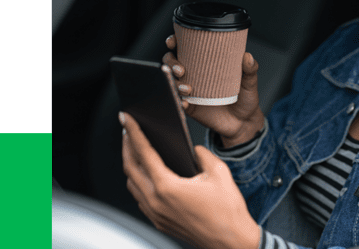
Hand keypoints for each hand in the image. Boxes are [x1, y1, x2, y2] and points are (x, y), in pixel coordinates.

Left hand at [120, 111, 260, 248]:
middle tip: (128, 131)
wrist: (231, 241)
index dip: (134, 133)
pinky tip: (148, 177)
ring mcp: (156, 214)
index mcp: (168, 187)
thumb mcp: (220, 173)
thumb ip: (203, 156)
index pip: (144, 153)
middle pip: (130, 169)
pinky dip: (139, 183)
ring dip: (131, 166)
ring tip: (136, 152)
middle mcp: (156, 202)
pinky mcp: (160, 222)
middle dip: (127, 147)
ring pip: (132, 185)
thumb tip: (194, 150)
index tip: (127, 120)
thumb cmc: (227, 212)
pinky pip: (140, 199)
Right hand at [164, 34, 264, 145]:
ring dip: (174, 83)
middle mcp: (195, 74)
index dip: (175, 42)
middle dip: (171, 62)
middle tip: (181, 69)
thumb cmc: (245, 98)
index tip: (173, 41)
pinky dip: (178, 101)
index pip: (186, 47)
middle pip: (172, 62)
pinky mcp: (190, 107)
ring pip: (172, 81)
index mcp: (207, 63)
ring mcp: (191, 90)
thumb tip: (247, 56)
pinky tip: (185, 102)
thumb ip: (250, 70)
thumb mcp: (249, 82)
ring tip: (187, 88)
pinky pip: (178, 102)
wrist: (243, 123)